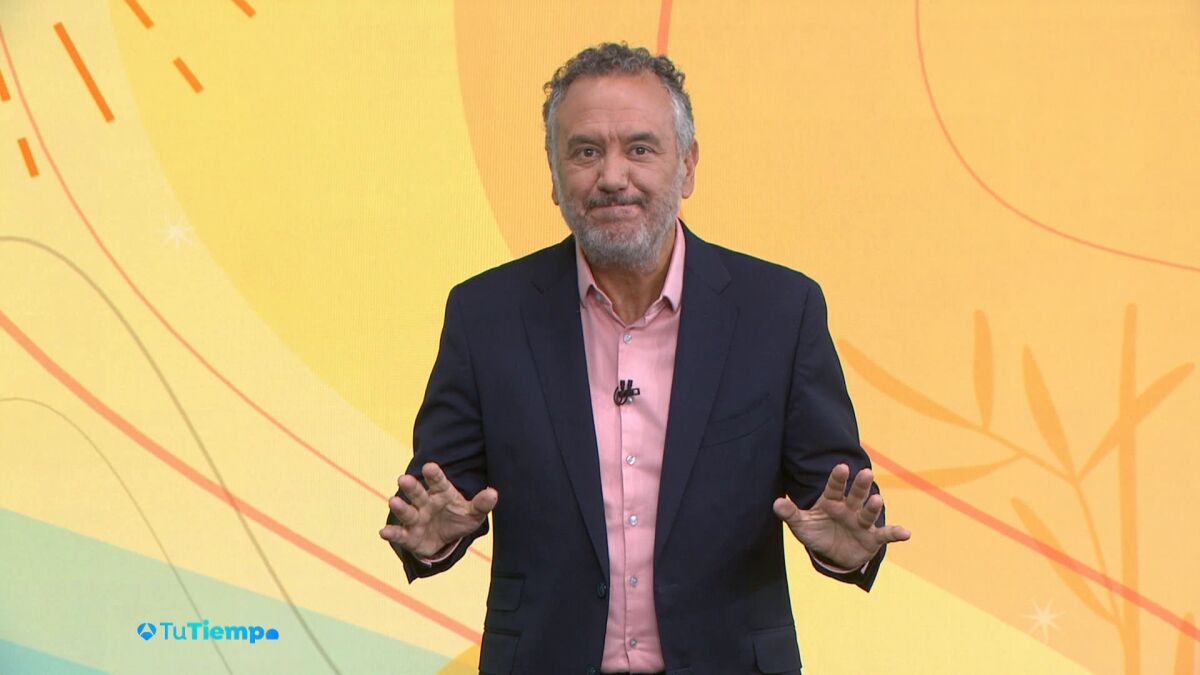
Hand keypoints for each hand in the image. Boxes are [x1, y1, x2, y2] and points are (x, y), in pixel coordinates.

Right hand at [378, 462, 497, 558]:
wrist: (445, 540)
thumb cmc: (458, 519)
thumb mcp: (474, 513)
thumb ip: (482, 504)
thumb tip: (493, 493)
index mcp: (441, 493)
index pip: (438, 481)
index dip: (434, 474)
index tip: (430, 466)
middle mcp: (425, 503)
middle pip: (418, 493)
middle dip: (411, 487)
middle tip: (403, 478)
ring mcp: (416, 519)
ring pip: (407, 512)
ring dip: (400, 507)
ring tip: (393, 500)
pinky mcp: (409, 536)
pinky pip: (400, 534)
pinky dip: (391, 533)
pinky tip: (383, 531)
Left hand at [773, 463, 909, 569]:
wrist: (833, 553)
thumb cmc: (817, 532)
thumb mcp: (802, 525)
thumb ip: (791, 513)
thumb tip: (776, 503)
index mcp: (832, 501)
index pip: (834, 487)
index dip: (838, 478)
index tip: (841, 467)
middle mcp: (849, 508)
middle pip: (855, 494)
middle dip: (860, 485)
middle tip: (866, 472)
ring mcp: (862, 522)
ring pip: (868, 512)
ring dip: (873, 506)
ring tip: (876, 499)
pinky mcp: (872, 538)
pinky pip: (885, 535)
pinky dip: (896, 533)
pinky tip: (906, 533)